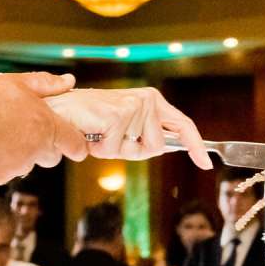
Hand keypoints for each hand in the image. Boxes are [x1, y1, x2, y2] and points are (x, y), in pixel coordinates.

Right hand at [0, 72, 86, 184]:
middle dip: (42, 146)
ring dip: (18, 153)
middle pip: (51, 157)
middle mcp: (35, 151)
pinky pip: (3, 172)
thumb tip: (68, 81)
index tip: (70, 140)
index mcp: (45, 126)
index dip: (75, 143)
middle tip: (21, 128)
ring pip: (25, 164)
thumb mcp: (14, 82)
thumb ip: (45, 85)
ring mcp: (15, 167)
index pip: (76, 144)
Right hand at [42, 87, 209, 168]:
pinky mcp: (119, 115)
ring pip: (136, 151)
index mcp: (151, 100)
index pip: (182, 125)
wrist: (59, 109)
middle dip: (134, 151)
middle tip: (111, 137)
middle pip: (157, 147)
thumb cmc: (89, 120)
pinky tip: (92, 132)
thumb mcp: (125, 127)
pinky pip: (117, 150)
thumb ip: (146, 135)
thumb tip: (164, 148)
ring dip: (114, 150)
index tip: (205, 164)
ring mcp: (133, 107)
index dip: (195, 146)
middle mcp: (146, 100)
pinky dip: (101, 148)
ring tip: (99, 133)